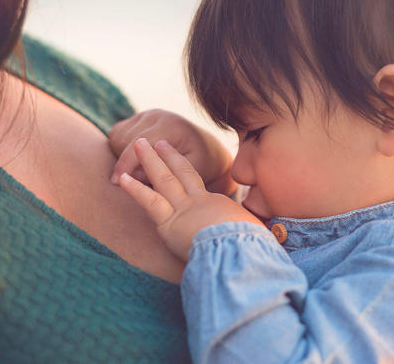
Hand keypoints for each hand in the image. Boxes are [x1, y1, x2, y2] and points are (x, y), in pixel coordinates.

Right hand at [108, 109, 235, 195]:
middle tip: (139, 178)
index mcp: (171, 125)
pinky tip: (137, 159)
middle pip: (124, 139)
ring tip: (142, 169)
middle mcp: (157, 115)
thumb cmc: (200, 163)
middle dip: (125, 162)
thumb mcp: (188, 173)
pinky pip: (117, 133)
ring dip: (122, 155)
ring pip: (117, 136)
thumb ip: (162, 174)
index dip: (125, 164)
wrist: (206, 147)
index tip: (115, 182)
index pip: (138, 143)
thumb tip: (134, 174)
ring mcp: (147, 114)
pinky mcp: (139, 118)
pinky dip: (120, 148)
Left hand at [119, 138, 262, 260]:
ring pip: (163, 179)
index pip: (199, 187)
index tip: (180, 163)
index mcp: (218, 205)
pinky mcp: (169, 223)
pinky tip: (123, 178)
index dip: (187, 172)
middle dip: (168, 156)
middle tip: (157, 142)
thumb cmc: (252, 247)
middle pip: (181, 173)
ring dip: (150, 161)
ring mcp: (183, 210)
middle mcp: (199, 202)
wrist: (242, 251)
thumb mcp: (254, 235)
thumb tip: (271, 236)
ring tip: (139, 144)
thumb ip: (253, 232)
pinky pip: (149, 202)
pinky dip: (136, 189)